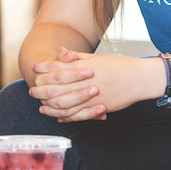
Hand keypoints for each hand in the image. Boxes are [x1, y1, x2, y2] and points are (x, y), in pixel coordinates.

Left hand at [29, 49, 146, 121]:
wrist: (139, 78)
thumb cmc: (118, 65)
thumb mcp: (96, 58)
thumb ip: (76, 56)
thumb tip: (60, 51)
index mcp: (82, 67)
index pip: (56, 67)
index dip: (43, 68)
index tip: (34, 69)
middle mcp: (83, 82)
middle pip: (55, 87)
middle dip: (41, 90)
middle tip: (32, 91)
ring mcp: (90, 96)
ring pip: (64, 104)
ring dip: (50, 107)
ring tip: (41, 108)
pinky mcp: (97, 107)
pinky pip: (78, 115)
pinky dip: (66, 117)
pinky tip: (59, 117)